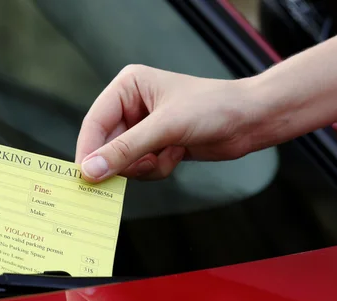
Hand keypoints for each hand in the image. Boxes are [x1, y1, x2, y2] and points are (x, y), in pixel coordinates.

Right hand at [75, 64, 264, 181]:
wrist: (250, 120)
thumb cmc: (213, 108)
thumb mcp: (165, 128)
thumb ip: (125, 150)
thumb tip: (90, 170)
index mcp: (128, 87)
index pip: (94, 122)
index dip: (89, 150)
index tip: (85, 177)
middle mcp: (131, 106)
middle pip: (107, 145)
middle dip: (126, 160)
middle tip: (144, 165)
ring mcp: (143, 127)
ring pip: (124, 161)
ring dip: (145, 166)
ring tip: (169, 154)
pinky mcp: (155, 145)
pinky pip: (140, 168)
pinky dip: (157, 168)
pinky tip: (177, 155)